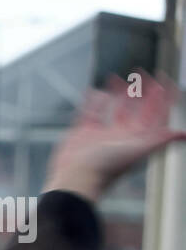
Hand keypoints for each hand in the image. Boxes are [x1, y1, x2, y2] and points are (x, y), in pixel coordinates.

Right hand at [43, 70, 185, 201]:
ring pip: (115, 109)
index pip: (156, 111)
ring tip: (117, 77)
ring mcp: (104, 133)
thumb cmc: (107, 167)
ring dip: (117, 93)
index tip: (163, 77)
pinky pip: (91, 113)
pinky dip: (92, 101)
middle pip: (137, 107)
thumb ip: (160, 140)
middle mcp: (124, 134)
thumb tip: (184, 135)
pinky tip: (93, 90)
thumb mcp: (138, 150)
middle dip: (140, 89)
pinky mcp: (84, 133)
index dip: (162, 95)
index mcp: (139, 137)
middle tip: (140, 72)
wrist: (76, 178)